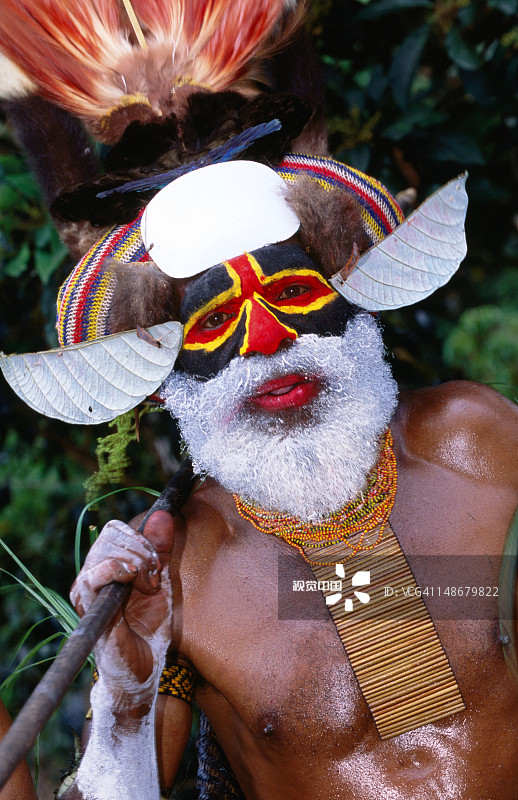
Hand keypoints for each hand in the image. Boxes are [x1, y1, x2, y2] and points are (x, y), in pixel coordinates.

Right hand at [70, 511, 174, 708]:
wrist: (144, 669)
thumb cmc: (149, 628)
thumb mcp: (160, 580)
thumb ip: (160, 548)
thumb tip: (163, 513)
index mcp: (106, 567)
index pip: (115, 529)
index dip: (140, 536)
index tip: (158, 561)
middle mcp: (92, 576)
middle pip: (111, 534)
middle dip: (142, 548)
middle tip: (155, 575)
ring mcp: (87, 591)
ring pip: (105, 549)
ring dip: (137, 561)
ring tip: (148, 586)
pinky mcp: (88, 609)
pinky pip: (95, 575)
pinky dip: (119, 570)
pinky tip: (135, 583)